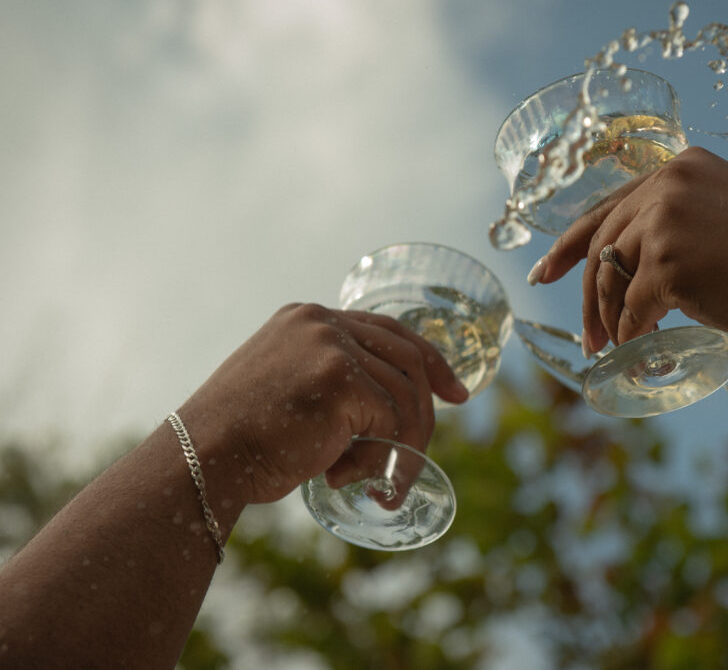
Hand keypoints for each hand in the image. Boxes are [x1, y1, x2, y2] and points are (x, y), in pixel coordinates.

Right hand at [177, 304, 467, 504]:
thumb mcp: (286, 390)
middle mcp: (321, 322)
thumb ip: (330, 382)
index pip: (387, 330)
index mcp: (308, 319)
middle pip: (407, 356)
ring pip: (405, 393)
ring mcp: (332, 345)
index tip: (451, 391)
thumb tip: (388, 409)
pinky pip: (392, 420)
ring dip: (401, 444)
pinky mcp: (341, 378)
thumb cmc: (241, 440)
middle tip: (430, 445)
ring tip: (378, 480)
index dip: (427, 360)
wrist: (202, 458)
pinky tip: (345, 477)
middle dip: (431, 401)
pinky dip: (382, 456)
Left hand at [530, 146, 727, 352]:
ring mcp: (665, 221)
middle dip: (585, 292)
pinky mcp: (667, 262)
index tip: (547, 270)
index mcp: (683, 167)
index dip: (573, 242)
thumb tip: (635, 262)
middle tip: (584, 333)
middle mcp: (669, 184)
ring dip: (606, 317)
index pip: (612, 205)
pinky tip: (637, 349)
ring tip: (606, 347)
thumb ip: (680, 221)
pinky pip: (632, 306)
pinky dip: (630, 332)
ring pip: (610, 276)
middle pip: (602, 242)